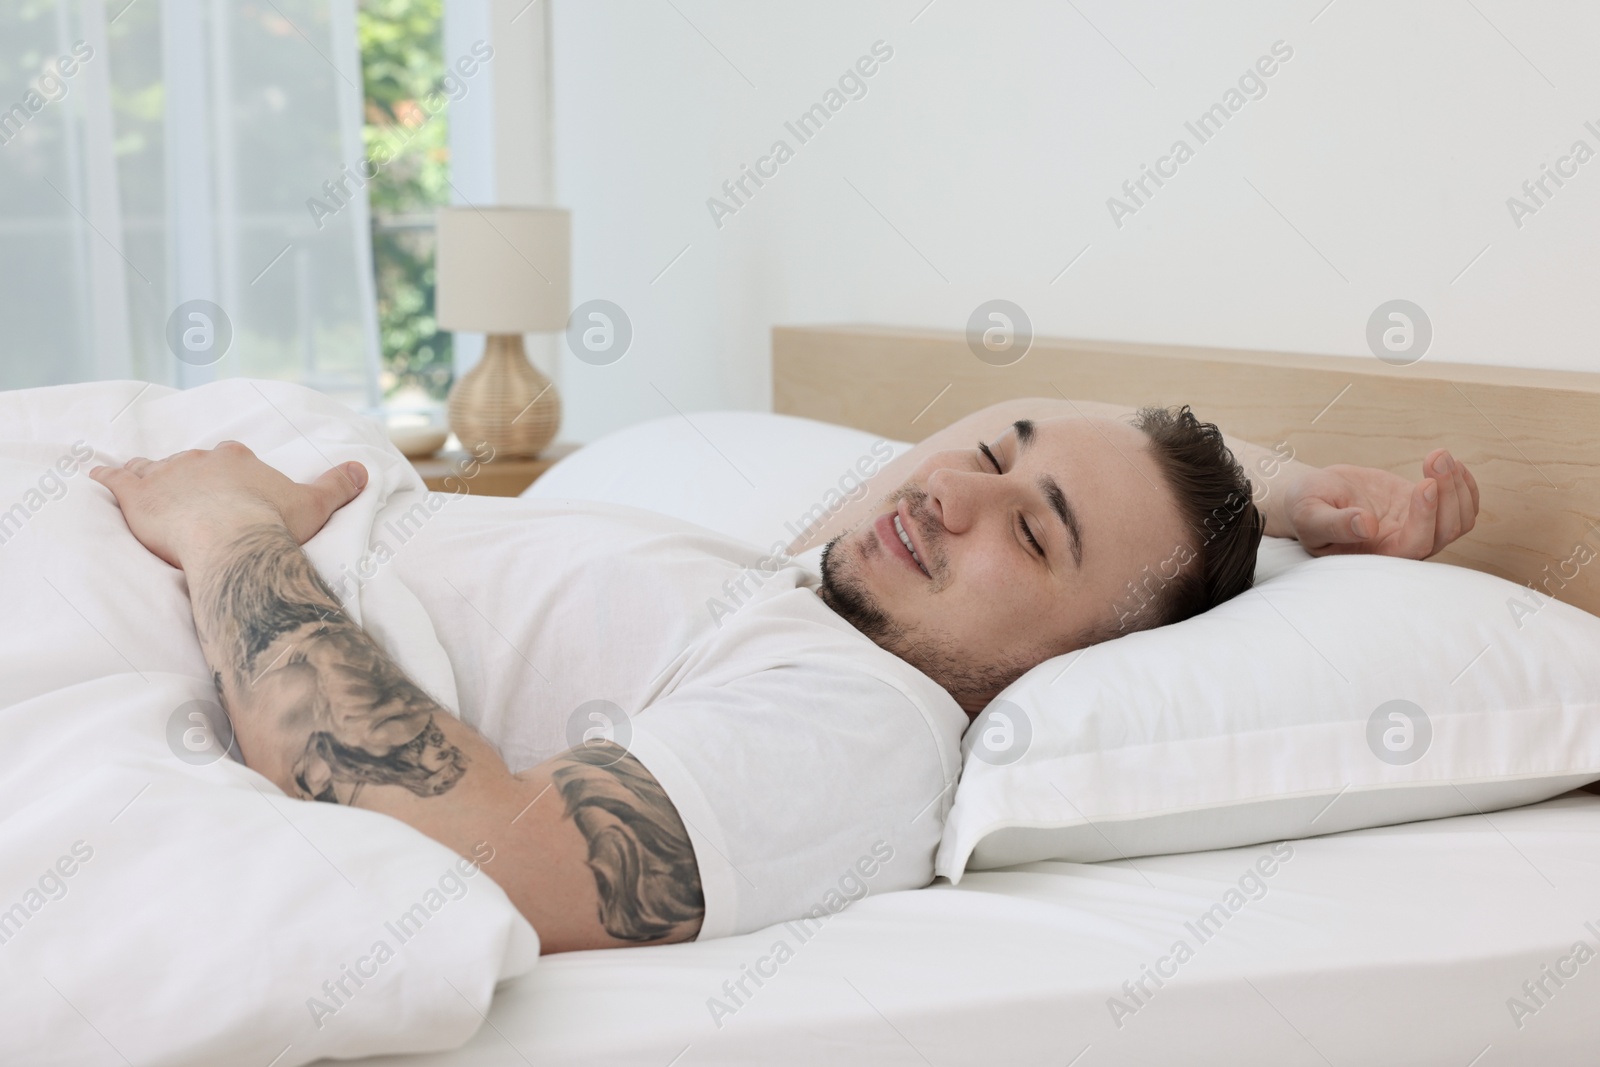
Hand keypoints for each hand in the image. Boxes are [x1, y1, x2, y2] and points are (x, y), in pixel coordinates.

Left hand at [89, 442, 367, 569]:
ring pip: (151, 467)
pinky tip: (93, 477)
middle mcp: (199, 459)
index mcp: (237, 459)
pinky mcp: (136, 494)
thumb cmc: (274, 524)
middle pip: (189, 463)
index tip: (231, 490)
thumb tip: (364, 469)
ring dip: (147, 474)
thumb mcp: (316, 504)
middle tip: (191, 499)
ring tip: (144, 484)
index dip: (229, 474)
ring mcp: (166, 474)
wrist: (233, 540)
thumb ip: (339, 484)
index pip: (229, 458)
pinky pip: (114, 479)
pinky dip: (104, 478)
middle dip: (188, 477)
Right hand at [1280, 449, 1478, 558]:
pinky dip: (1464, 485)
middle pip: (1446, 531)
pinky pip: (1462, 506)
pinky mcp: (1426, 510)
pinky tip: (1450, 464)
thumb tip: (1366, 525)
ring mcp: (1419, 529)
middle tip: (1435, 458)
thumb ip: (1334, 524)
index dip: (1425, 518)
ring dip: (1457, 486)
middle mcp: (1404, 547)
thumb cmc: (1307, 509)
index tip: (1423, 485)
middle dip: (1448, 494)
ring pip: (1460, 519)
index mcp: (1377, 556)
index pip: (1415, 545)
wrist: (1315, 497)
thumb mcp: (1310, 514)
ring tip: (1438, 456)